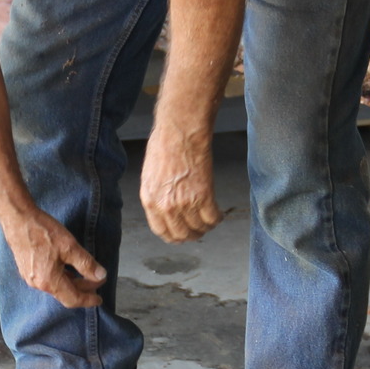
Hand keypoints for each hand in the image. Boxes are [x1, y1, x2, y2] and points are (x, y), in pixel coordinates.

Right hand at [3, 208, 106, 307]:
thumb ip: (86, 264)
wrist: (17, 218)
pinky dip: (61, 277)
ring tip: (85, 275)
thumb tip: (100, 276)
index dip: (88, 300)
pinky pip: (48, 279)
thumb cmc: (42, 231)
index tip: (99, 299)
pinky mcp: (26, 268)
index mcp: (49, 281)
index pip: (73, 299)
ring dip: (72, 283)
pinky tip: (67, 268)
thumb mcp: (70, 246)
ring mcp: (30, 276)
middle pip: (65, 294)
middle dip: (83, 289)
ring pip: (56, 287)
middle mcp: (38, 283)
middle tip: (97, 280)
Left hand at [140, 125, 222, 243]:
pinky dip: (217, 218)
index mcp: (150, 200)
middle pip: (181, 234)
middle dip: (192, 235)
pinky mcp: (204, 196)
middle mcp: (166, 206)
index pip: (161, 231)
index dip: (173, 236)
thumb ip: (156, 196)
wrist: (180, 132)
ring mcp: (185, 203)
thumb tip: (165, 209)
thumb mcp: (150, 176)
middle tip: (199, 230)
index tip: (181, 235)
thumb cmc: (164, 146)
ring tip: (210, 220)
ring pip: (199, 228)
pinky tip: (219, 213)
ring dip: (206, 227)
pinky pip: (213, 218)